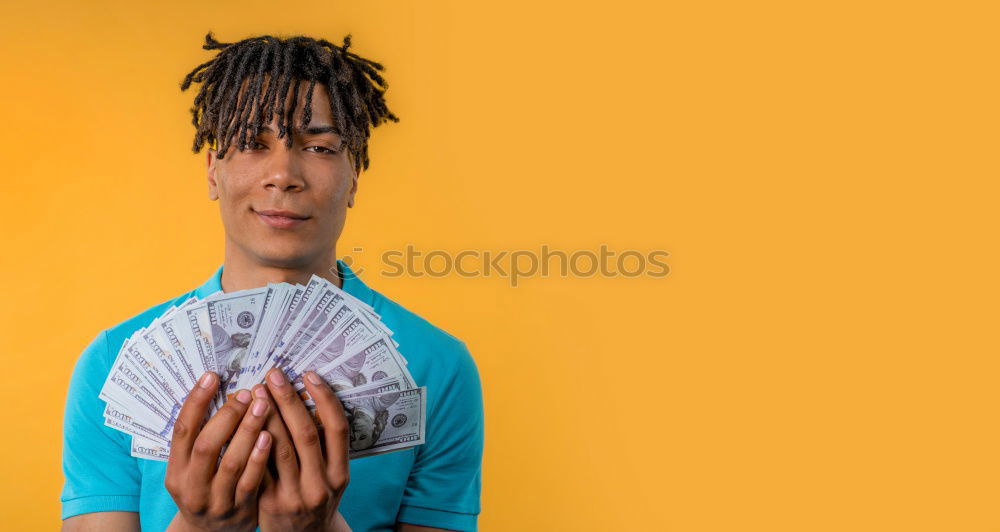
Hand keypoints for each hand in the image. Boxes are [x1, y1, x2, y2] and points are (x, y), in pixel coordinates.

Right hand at [164, 372, 272, 531]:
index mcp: (176, 471)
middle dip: (227, 416)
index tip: (212, 376)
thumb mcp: (191, 468)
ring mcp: (216, 501)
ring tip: (262, 405)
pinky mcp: (240, 511)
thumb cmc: (205, 488)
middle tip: (246, 392)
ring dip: (248, 431)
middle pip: (206, 446)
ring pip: (231, 463)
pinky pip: (251, 482)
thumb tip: (216, 388)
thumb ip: (201, 438)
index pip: (182, 431)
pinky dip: (260, 458)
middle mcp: (191, 487)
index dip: (196, 401)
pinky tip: (270, 436)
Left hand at [256, 368, 350, 531]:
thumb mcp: (330, 475)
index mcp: (340, 473)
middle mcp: (321, 484)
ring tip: (255, 392)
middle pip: (305, 434)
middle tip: (274, 375)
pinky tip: (240, 423)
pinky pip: (258, 469)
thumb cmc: (316, 496)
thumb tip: (306, 397)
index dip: (324, 399)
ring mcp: (295, 496)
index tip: (309, 374)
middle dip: (289, 401)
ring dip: (266, 417)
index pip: (337, 429)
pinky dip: (250, 444)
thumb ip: (323, 446)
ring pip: (279, 450)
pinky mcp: (269, 504)